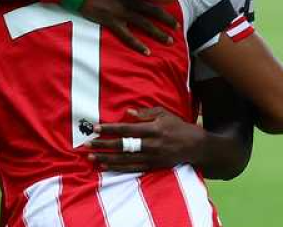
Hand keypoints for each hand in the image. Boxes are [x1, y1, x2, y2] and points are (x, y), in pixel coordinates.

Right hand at [79, 0, 176, 54]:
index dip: (162, 1)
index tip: (172, 4)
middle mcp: (128, 1)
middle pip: (153, 12)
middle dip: (166, 20)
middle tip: (178, 28)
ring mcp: (120, 11)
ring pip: (145, 24)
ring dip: (158, 33)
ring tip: (169, 41)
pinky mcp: (110, 21)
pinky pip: (127, 36)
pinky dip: (138, 45)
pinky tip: (147, 52)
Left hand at [86, 107, 205, 172]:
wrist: (195, 146)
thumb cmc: (178, 126)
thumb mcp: (164, 114)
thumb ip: (145, 113)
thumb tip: (127, 113)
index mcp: (153, 129)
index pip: (127, 129)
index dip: (110, 128)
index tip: (96, 128)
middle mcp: (151, 144)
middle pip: (123, 145)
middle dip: (103, 145)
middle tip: (87, 144)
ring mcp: (151, 157)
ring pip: (124, 159)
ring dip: (106, 158)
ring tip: (91, 156)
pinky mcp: (152, 167)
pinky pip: (131, 168)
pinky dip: (117, 168)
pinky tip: (105, 166)